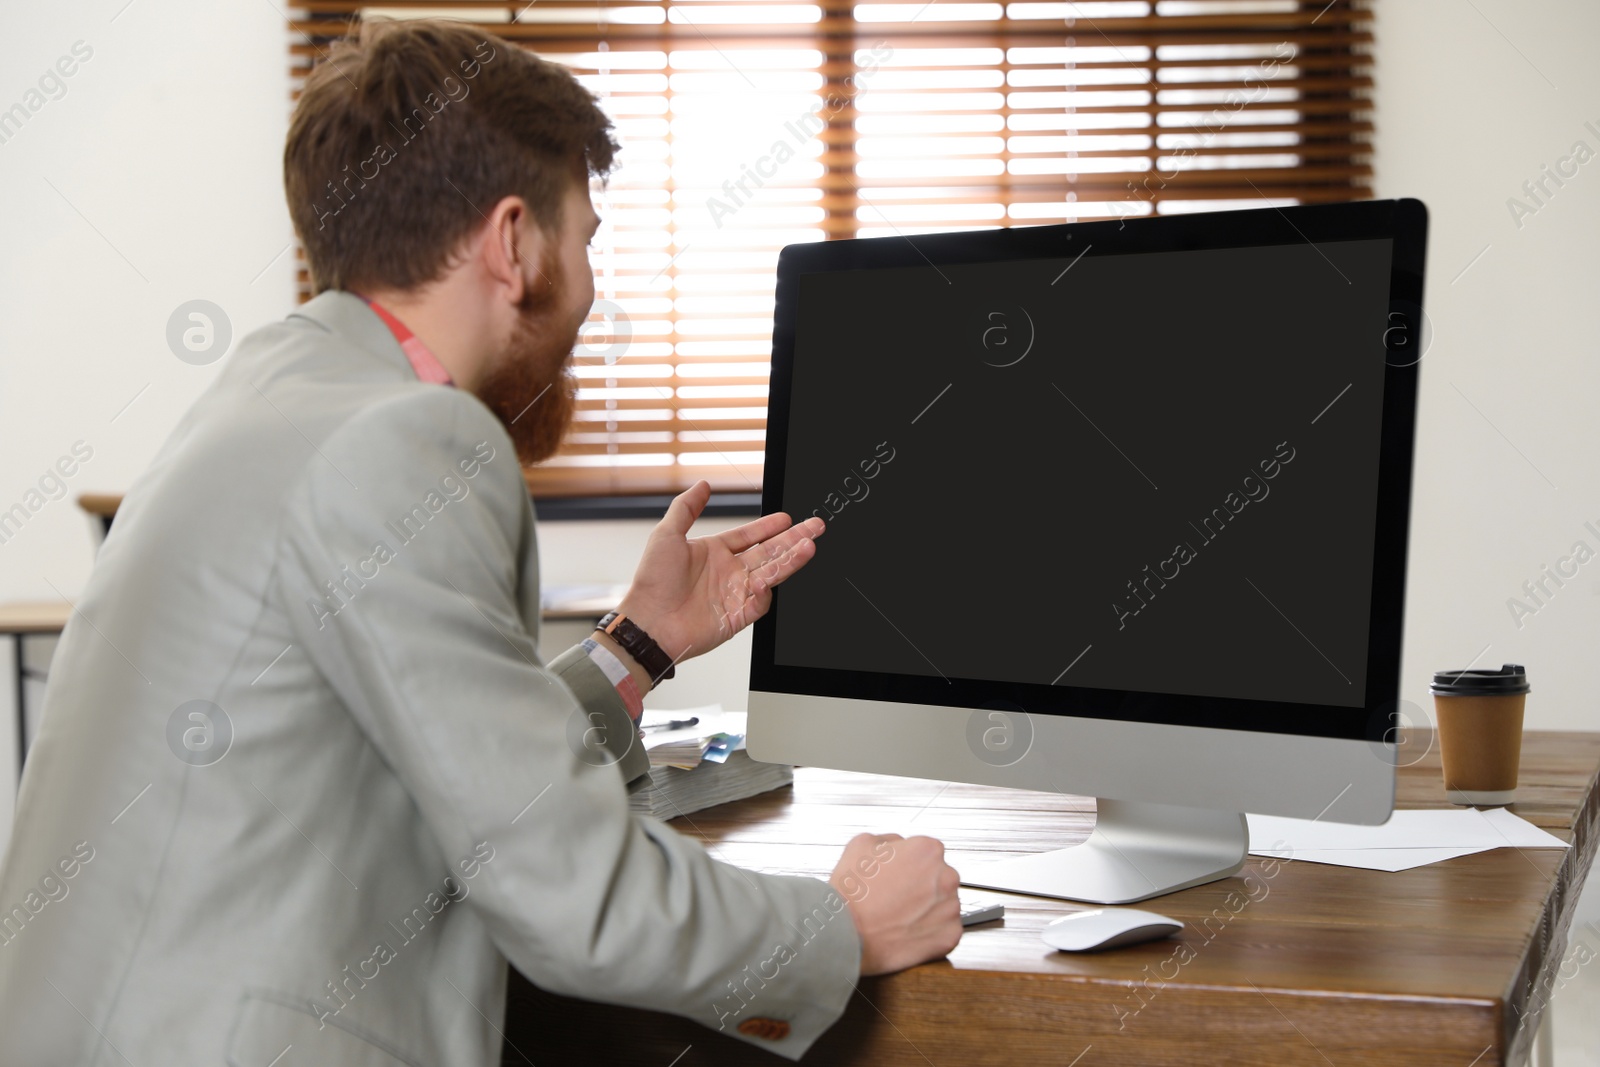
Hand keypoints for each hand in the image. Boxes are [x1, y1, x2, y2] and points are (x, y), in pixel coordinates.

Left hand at [617, 480, 824, 667]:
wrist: (649, 622)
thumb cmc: (652, 582)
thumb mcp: (666, 534)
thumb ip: (686, 507)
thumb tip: (702, 485)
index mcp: (714, 552)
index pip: (749, 536)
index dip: (768, 527)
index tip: (786, 518)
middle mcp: (728, 572)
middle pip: (769, 552)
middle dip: (794, 539)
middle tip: (815, 527)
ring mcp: (735, 593)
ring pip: (771, 573)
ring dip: (791, 559)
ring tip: (809, 546)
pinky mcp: (738, 616)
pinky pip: (761, 602)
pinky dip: (767, 590)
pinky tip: (771, 578)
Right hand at [829, 833, 962, 975]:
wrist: (847, 934)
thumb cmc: (852, 894)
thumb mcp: (860, 844)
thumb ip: (889, 839)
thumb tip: (898, 845)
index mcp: (927, 851)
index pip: (929, 853)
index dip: (910, 865)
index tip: (900, 876)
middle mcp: (946, 877)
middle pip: (940, 879)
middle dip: (922, 887)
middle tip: (897, 898)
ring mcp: (950, 908)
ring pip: (944, 906)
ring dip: (928, 910)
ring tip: (900, 917)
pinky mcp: (949, 936)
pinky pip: (945, 931)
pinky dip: (931, 933)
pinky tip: (908, 932)